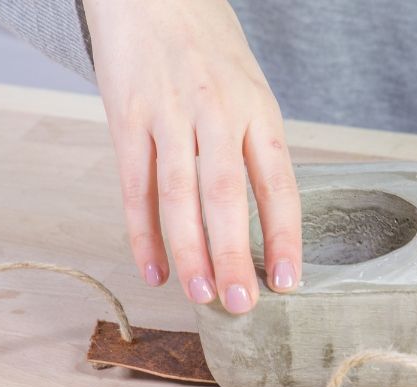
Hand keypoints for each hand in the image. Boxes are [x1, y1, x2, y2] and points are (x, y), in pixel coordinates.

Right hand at [83, 0, 300, 312]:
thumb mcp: (253, 92)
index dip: (285, 236)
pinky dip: (142, 232)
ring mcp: (168, 115)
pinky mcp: (126, 117)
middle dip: (234, 255)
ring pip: (177, 195)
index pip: (279, 183)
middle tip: (241, 304)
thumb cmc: (213, 52)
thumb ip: (258, 148)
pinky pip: (134, 185)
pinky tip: (154, 269)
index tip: (289, 282)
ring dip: (189, 251)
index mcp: (259, 111)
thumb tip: (269, 220)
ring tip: (201, 296)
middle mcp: (217, 114)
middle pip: (226, 196)